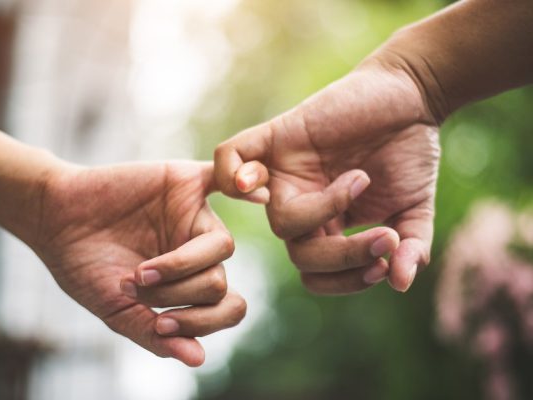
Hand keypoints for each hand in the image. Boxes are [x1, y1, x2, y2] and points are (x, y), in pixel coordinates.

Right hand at [30, 161, 244, 366]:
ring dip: (182, 267)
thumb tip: (198, 360)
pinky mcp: (185, 183)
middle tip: (137, 288)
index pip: (225, 307)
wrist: (54, 220)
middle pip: (220, 281)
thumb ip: (154, 335)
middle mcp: (198, 250)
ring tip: (141, 272)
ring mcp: (194, 216)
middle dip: (178, 294)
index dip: (201, 322)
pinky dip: (246, 185)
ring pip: (223, 247)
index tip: (161, 324)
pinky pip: (225, 179)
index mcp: (189, 282)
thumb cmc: (83, 267)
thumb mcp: (116, 310)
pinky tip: (259, 196)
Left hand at [215, 63, 439, 293]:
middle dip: (345, 255)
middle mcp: (301, 205)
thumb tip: (401, 283)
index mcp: (327, 226)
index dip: (345, 281)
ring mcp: (285, 174)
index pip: (316, 274)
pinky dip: (232, 173)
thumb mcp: (415, 209)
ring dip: (322, 212)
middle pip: (300, 255)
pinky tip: (262, 184)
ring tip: (360, 181)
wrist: (410, 98)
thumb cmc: (410, 154)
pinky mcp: (275, 137)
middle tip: (387, 238)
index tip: (383, 266)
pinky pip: (229, 156)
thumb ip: (412, 247)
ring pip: (277, 221)